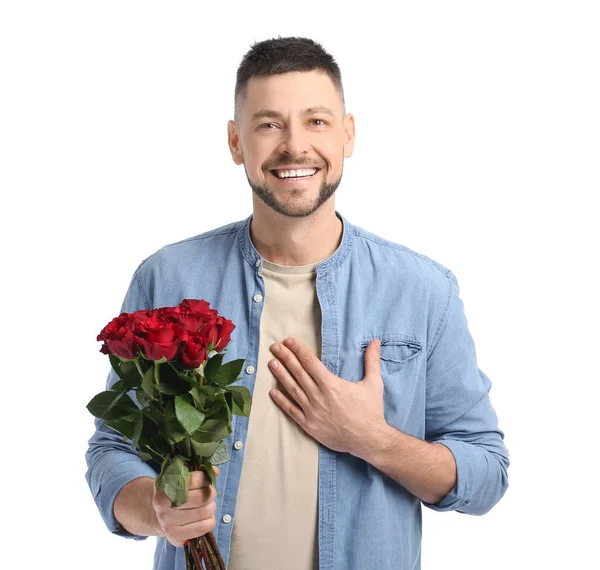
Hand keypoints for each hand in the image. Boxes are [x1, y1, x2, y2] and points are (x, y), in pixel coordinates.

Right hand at [152, 465, 220, 546]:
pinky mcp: (174, 537)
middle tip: (210, 494)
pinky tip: (207, 518)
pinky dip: (209, 522)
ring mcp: (167, 524)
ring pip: (203, 513)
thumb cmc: (173, 492)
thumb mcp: (178, 478)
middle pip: (200, 498)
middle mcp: (163, 509)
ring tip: (208, 505)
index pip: (191, 481)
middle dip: (210, 494)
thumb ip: (196, 472)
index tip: (207, 480)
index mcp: (163, 490)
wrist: (157, 513)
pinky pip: (201, 529)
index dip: (205, 479)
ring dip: (211, 508)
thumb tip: (215, 471)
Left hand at [268, 337, 384, 457]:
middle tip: (275, 347)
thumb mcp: (373, 383)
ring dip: (280, 375)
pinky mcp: (309, 425)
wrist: (368, 440)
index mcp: (331, 384)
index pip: (310, 362)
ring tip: (271, 364)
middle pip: (298, 372)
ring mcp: (312, 411)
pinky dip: (281, 400)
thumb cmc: (371, 411)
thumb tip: (375, 342)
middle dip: (285, 357)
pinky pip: (291, 410)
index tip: (289, 341)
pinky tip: (273, 391)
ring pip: (292, 389)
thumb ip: (372, 361)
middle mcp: (318, 396)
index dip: (298, 350)